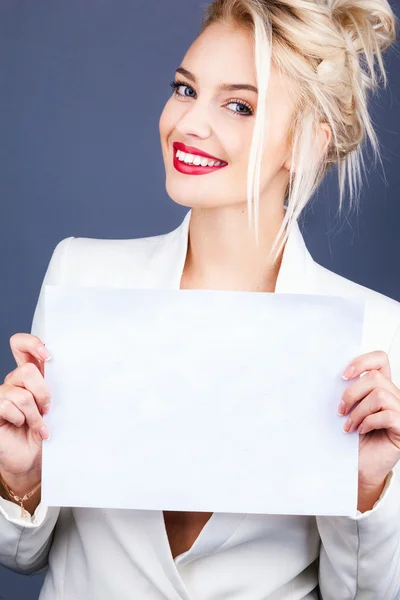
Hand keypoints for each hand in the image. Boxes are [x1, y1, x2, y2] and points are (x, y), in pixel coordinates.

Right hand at [0, 333, 51, 492]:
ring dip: (35, 414)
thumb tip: (79, 374)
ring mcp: (2, 395)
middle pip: (26, 370)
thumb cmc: (46, 430)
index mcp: (30, 375)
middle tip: (48, 408)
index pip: (21, 345)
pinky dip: (23, 420)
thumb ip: (58, 388)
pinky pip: (8, 406)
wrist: (32, 458)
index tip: (48, 356)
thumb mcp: (57, 407)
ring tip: (39, 425)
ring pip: (22, 395)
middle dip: (43, 392)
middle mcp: (14, 382)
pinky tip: (26, 428)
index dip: (32, 344)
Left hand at [338, 351, 399, 503]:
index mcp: (381, 387)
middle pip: (375, 377)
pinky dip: (369, 422)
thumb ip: (348, 393)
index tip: (344, 375)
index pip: (380, 360)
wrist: (360, 467)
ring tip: (349, 425)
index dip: (362, 361)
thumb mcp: (348, 411)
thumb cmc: (354, 439)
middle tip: (340, 410)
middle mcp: (394, 396)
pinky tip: (361, 431)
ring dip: (359, 411)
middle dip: (352, 393)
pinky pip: (389, 415)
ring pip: (380, 395)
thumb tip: (330, 376)